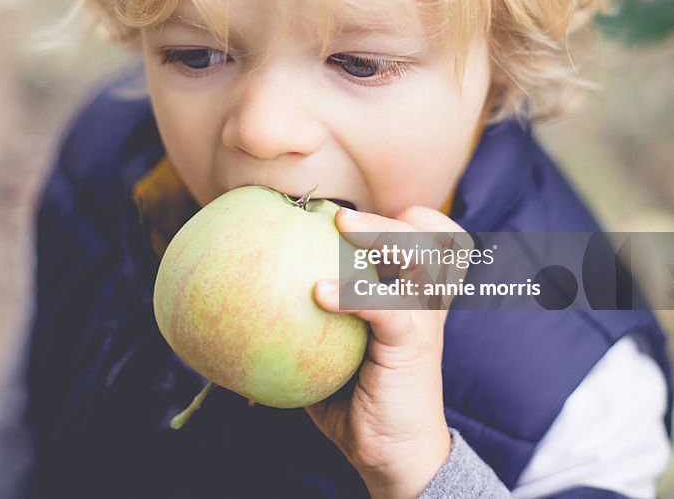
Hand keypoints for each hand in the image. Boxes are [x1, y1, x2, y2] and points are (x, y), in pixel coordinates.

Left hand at [306, 205, 466, 498]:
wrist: (392, 457)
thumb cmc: (356, 403)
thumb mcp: (331, 355)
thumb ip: (306, 324)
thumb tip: (244, 298)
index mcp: (410, 300)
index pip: (428, 243)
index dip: (403, 221)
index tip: (348, 218)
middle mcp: (423, 303)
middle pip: (429, 238)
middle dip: (387, 220)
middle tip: (339, 217)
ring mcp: (422, 321)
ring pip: (419, 258)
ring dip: (381, 235)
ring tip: (342, 225)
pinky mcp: (413, 346)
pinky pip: (387, 309)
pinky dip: (354, 294)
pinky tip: (317, 293)